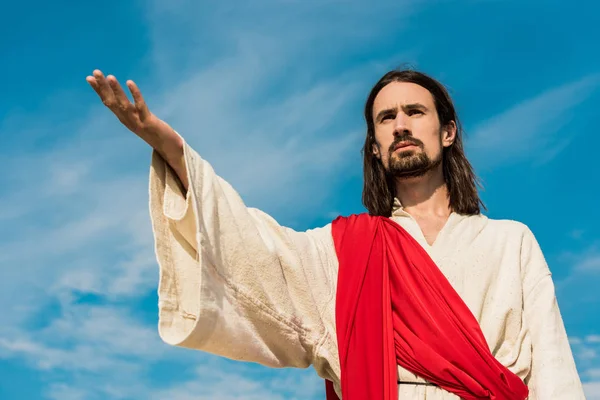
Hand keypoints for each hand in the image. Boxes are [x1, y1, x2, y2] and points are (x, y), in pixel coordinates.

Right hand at [86, 69, 187, 189]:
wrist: (168, 148)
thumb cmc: (155, 132)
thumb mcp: (139, 120)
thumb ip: (132, 111)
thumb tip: (124, 100)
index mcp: (124, 119)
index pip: (108, 102)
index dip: (99, 90)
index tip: (89, 78)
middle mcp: (127, 120)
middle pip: (112, 102)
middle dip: (102, 87)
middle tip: (95, 72)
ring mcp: (137, 122)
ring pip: (123, 104)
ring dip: (116, 90)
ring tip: (109, 76)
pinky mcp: (149, 122)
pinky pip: (140, 106)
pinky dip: (135, 95)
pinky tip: (130, 83)